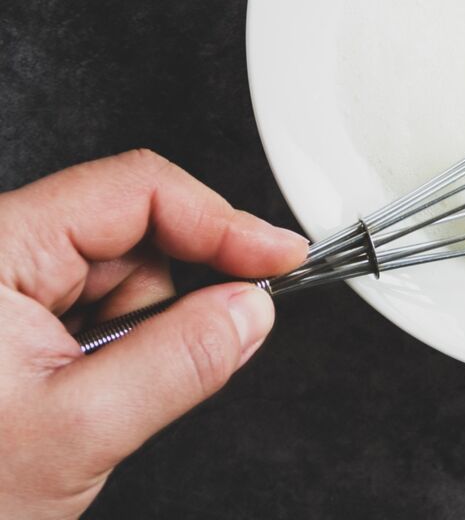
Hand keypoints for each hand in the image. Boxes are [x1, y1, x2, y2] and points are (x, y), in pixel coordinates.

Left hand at [0, 150, 307, 519]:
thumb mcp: (75, 432)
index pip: (138, 191)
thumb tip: (249, 311)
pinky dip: (125, 344)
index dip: (220, 219)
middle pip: (139, 228)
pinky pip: (106, 304)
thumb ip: (178, 363)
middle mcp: (4, 250)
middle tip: (205, 344)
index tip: (277, 255)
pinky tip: (95, 388)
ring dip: (147, 327)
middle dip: (177, 291)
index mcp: (0, 247)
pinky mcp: (20, 315)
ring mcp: (11, 282)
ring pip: (129, 270)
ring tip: (106, 393)